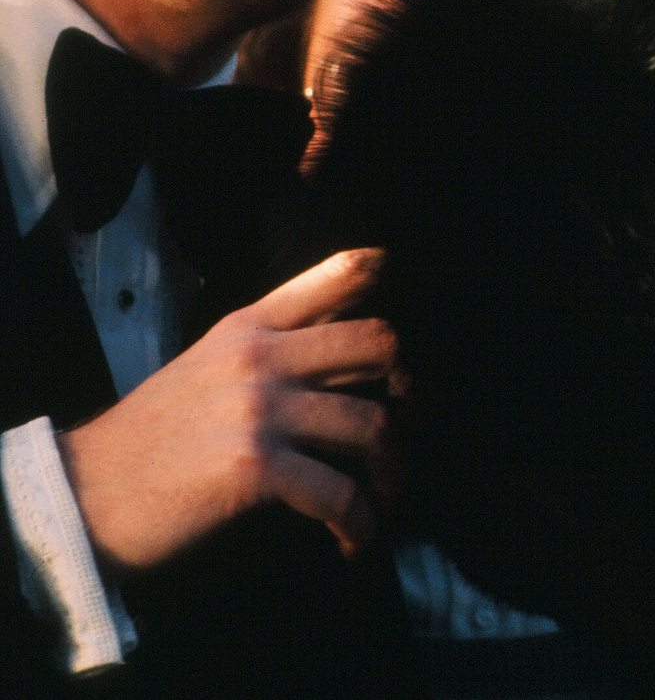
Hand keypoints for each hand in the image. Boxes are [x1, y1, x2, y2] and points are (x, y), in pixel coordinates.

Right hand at [57, 248, 399, 572]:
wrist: (83, 494)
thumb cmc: (152, 440)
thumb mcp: (208, 366)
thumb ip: (270, 350)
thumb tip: (349, 363)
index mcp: (250, 325)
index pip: (344, 272)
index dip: (393, 281)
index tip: (406, 333)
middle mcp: (259, 355)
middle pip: (381, 343)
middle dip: (412, 392)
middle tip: (408, 430)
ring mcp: (257, 407)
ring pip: (374, 424)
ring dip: (394, 472)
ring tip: (383, 500)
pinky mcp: (252, 464)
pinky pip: (340, 493)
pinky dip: (359, 523)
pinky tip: (353, 540)